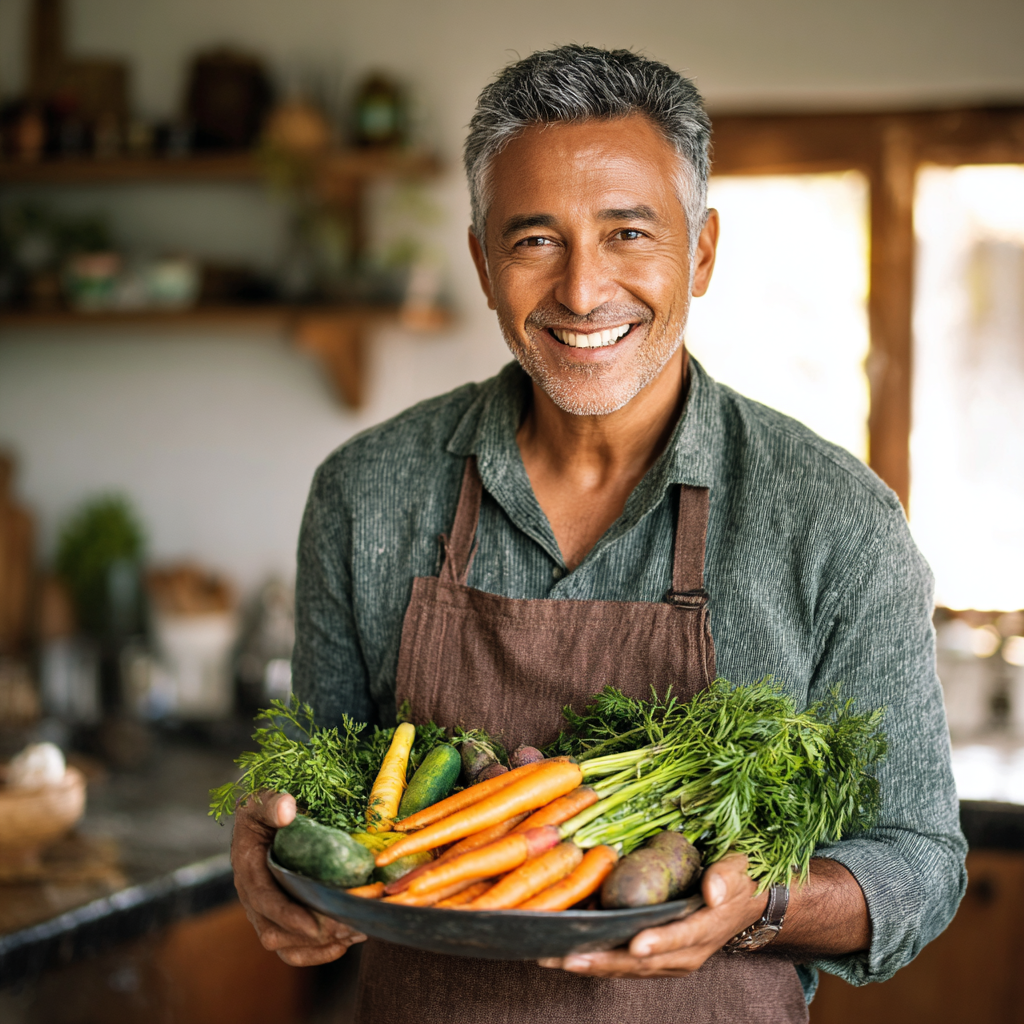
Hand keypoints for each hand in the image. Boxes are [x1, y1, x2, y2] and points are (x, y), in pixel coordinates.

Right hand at [231, 791, 366, 965]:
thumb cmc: (265, 810)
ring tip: (354, 932)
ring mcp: (268, 912)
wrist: (264, 819)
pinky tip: (349, 939)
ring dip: (321, 946)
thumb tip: (286, 810)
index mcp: (248, 870)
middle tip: (348, 925)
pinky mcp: (283, 918)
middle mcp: (254, 898)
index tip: (316, 925)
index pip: (265, 901)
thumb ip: (272, 803)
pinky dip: (321, 951)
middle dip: (312, 934)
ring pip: (288, 947)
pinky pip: (296, 948)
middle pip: (276, 932)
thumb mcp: (262, 800)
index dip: (288, 916)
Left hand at [538, 852, 767, 977]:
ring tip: (553, 957)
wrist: (743, 905)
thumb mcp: (739, 873)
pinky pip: (621, 964)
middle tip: (568, 956)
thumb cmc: (738, 881)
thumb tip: (714, 890)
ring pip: (625, 968)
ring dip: (590, 964)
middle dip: (604, 961)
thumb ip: (727, 879)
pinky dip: (594, 960)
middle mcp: (684, 954)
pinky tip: (564, 952)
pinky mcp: (653, 958)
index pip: (680, 938)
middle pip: (642, 962)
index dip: (659, 942)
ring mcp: (667, 959)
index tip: (635, 943)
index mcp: (705, 930)